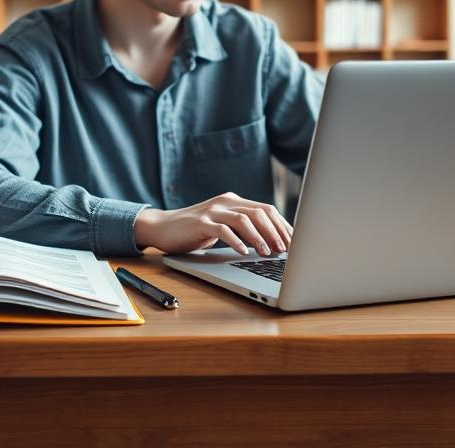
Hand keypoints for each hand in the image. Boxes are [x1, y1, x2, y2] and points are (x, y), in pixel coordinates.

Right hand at [134, 192, 292, 255]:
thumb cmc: (194, 231)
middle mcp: (225, 202)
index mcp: (234, 201)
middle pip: (259, 213)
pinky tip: (244, 252)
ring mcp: (212, 211)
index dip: (281, 225)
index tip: (292, 241)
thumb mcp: (222, 226)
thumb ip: (241, 228)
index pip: (265, 209)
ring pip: (244, 220)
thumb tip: (271, 242)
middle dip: (275, 232)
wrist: (162, 227)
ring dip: (259, 237)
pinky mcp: (200, 223)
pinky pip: (223, 230)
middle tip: (284, 249)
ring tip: (268, 252)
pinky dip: (236, 241)